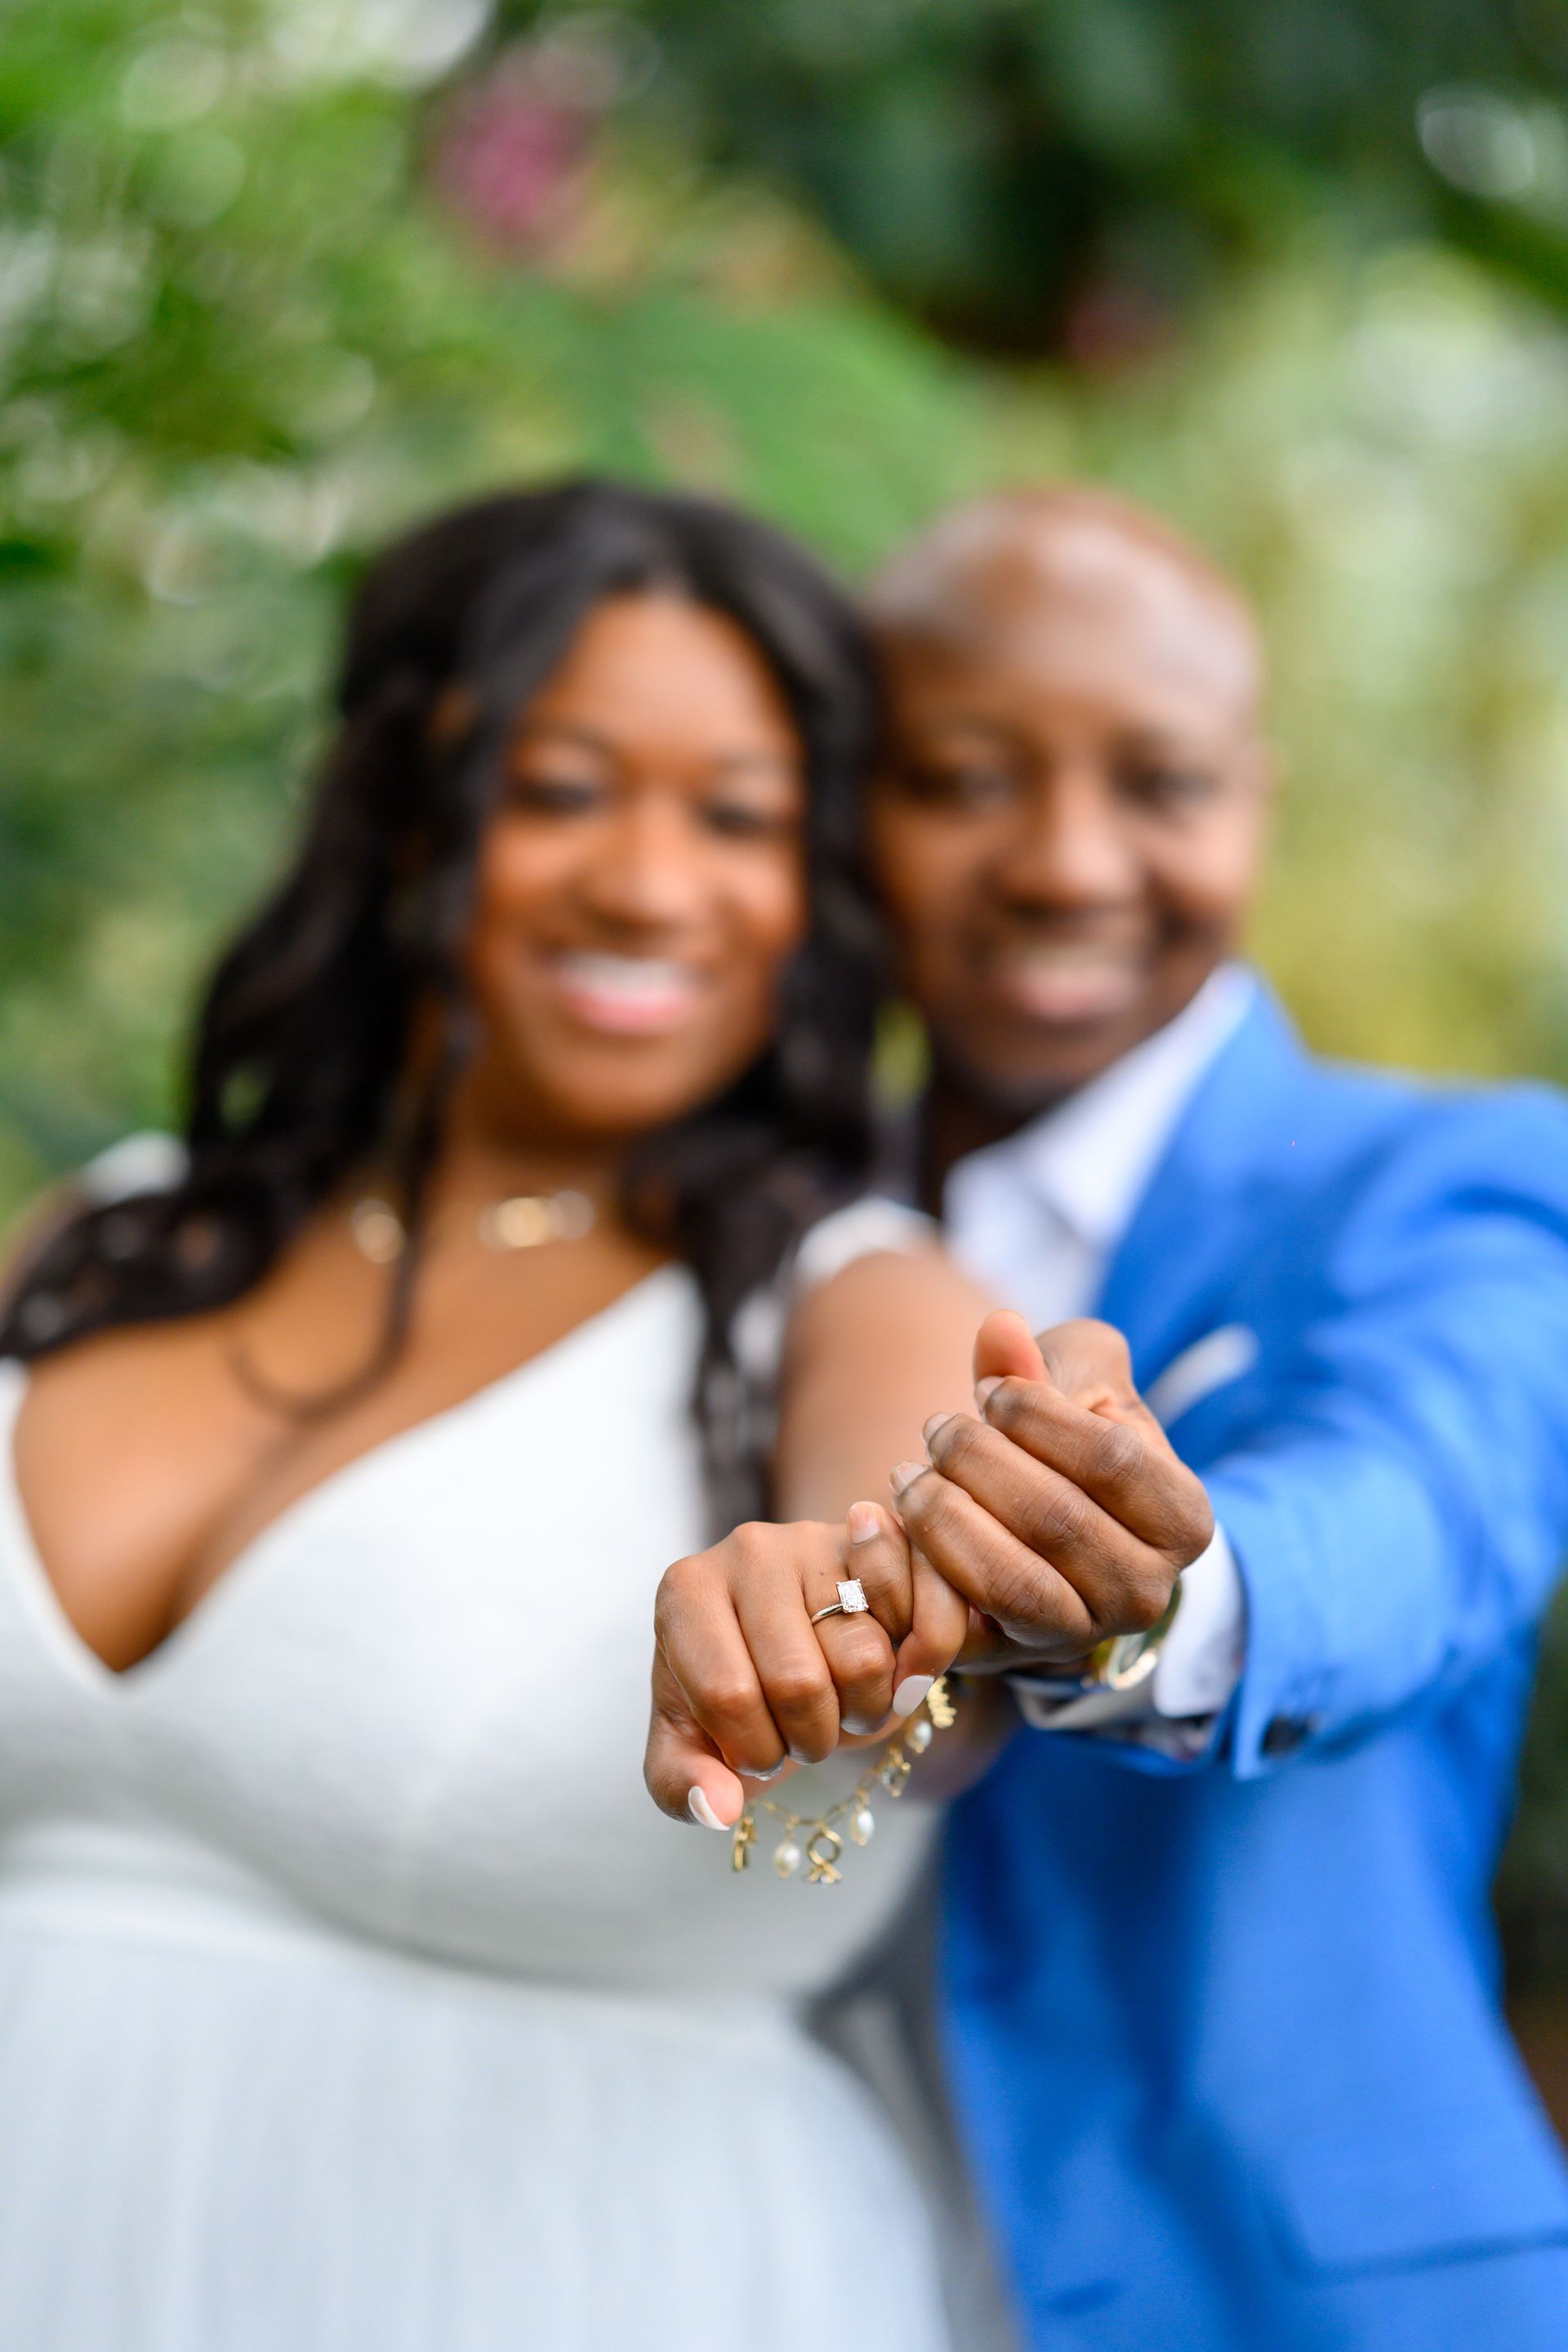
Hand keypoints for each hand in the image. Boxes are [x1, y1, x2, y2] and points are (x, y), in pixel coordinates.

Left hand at [645, 1505, 968, 1829]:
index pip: (730, 1694)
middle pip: (801, 1682)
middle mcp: (749, 1550)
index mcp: (685, 1594)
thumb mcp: (691, 1744)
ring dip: (865, 1711)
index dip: (757, 1750)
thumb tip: (718, 1807)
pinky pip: (928, 1608)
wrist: (788, 1636)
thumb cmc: (737, 1692)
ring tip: (841, 1698)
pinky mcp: (888, 1540)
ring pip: (867, 1658)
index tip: (759, 1749)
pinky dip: (926, 1661)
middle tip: (804, 1730)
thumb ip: (685, 1785)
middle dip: (811, 1738)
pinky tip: (900, 1673)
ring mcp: (821, 1538)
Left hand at [890, 1309, 1213, 1671]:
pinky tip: (891, 1517)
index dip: (1038, 1417)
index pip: (1113, 1460)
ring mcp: (1083, 1635)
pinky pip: (964, 1621)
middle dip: (981, 1462)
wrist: (1037, 1523)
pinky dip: (920, 1567)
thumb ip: (1040, 1355)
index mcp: (1184, 1518)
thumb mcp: (1070, 1382)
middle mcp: (1147, 1591)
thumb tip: (1000, 1329)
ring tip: (909, 1471)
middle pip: (1057, 1520)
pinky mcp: (1015, 1659)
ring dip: (946, 1516)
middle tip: (937, 1427)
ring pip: (1012, 1580)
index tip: (989, 1391)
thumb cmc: (1066, 1438)